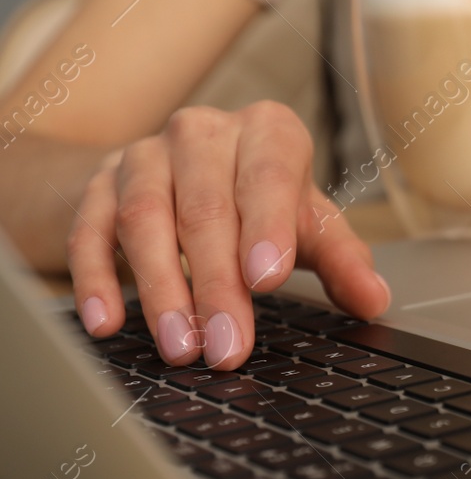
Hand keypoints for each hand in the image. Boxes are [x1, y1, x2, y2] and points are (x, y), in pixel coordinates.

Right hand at [66, 102, 389, 368]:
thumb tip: (374, 301)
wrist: (185, 170)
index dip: (267, 226)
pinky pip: (88, 231)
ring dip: (160, 289)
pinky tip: (106, 322)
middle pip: (206, 208)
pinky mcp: (98, 185)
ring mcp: (145, 155)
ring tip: (180, 346)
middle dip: (217, 284)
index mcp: (267, 131)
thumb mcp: (310, 222)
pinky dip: (95, 278)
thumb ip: (343, 260)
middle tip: (226, 346)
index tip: (266, 278)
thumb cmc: (261, 200)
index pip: (268, 176)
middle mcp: (204, 133)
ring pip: (144, 219)